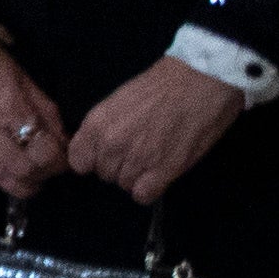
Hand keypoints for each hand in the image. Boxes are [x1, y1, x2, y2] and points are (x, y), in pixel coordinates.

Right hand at [0, 30, 65, 199]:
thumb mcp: (23, 77)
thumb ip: (44, 109)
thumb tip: (60, 138)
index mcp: (13, 106)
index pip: (45, 150)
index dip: (60, 162)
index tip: (63, 161)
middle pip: (23, 169)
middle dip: (41, 176)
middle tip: (46, 172)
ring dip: (15, 184)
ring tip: (25, 181)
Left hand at [69, 58, 248, 206]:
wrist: (200, 81)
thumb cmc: (163, 85)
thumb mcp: (119, 100)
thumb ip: (105, 125)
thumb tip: (100, 146)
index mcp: (97, 124)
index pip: (78, 161)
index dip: (92, 160)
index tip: (106, 155)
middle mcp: (112, 144)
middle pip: (104, 174)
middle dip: (119, 166)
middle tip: (140, 151)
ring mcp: (137, 159)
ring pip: (124, 185)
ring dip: (137, 177)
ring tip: (154, 158)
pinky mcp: (164, 171)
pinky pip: (143, 196)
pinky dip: (151, 189)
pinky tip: (160, 175)